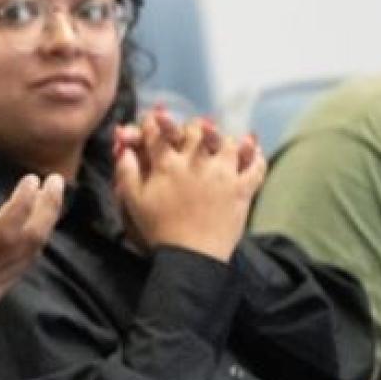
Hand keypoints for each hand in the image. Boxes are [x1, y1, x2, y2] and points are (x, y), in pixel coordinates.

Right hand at [0, 153, 63, 379]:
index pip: (4, 228)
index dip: (24, 203)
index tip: (31, 179)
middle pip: (28, 242)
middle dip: (47, 210)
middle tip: (55, 182)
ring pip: (26, 259)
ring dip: (42, 228)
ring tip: (48, 203)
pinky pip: (14, 274)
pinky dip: (28, 250)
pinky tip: (25, 238)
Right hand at [113, 110, 264, 261]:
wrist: (190, 257)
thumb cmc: (159, 230)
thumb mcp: (133, 201)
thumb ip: (126, 171)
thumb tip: (124, 148)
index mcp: (167, 164)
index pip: (158, 130)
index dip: (154, 122)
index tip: (155, 122)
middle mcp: (196, 163)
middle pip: (197, 129)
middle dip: (192, 128)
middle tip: (191, 135)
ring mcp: (223, 174)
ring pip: (228, 142)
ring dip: (223, 140)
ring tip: (220, 145)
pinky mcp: (242, 189)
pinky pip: (256, 165)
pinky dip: (256, 156)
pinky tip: (252, 151)